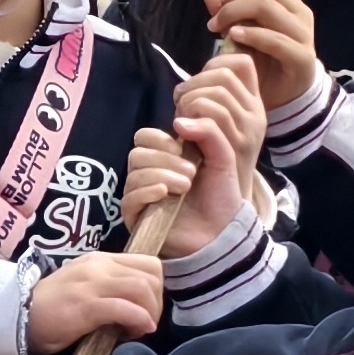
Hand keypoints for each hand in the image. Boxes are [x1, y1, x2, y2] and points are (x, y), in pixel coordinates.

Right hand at [24, 252, 161, 354]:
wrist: (19, 315)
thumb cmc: (54, 308)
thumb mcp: (86, 288)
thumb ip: (111, 289)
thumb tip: (140, 306)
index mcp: (102, 260)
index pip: (149, 263)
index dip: (157, 288)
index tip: (149, 310)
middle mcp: (100, 266)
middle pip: (151, 275)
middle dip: (157, 303)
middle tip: (148, 323)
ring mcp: (92, 283)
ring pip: (142, 288)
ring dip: (151, 312)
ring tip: (141, 330)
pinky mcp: (85, 304)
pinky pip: (124, 307)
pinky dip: (139, 320)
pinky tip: (136, 333)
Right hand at [136, 102, 250, 255]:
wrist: (223, 233)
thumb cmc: (221, 196)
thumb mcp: (222, 157)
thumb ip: (208, 131)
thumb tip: (178, 121)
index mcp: (164, 157)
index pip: (144, 137)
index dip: (161, 139)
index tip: (183, 149)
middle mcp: (149, 174)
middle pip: (137, 153)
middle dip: (164, 159)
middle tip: (191, 173)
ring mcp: (141, 196)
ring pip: (134, 174)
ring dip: (162, 175)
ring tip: (186, 187)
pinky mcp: (137, 217)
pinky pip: (130, 197)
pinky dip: (147, 191)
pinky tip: (164, 194)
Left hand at [177, 52, 269, 201]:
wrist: (219, 211)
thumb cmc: (209, 168)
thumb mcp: (214, 130)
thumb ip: (210, 103)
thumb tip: (194, 81)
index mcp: (253, 107)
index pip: (242, 64)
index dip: (215, 64)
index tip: (195, 84)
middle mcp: (255, 117)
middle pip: (223, 76)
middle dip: (194, 85)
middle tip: (181, 107)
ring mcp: (245, 134)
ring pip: (216, 95)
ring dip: (189, 103)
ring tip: (180, 122)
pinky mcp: (232, 151)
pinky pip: (213, 122)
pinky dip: (191, 122)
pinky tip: (180, 129)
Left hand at [201, 0, 323, 114]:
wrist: (285, 99)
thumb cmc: (263, 63)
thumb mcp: (240, 33)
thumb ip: (226, 11)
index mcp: (287, 0)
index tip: (223, 2)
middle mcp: (299, 11)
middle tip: (217, 19)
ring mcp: (303, 33)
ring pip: (267, 5)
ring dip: (236, 13)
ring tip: (220, 31)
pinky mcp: (302, 57)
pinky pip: (276, 39)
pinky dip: (251, 35)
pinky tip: (233, 39)